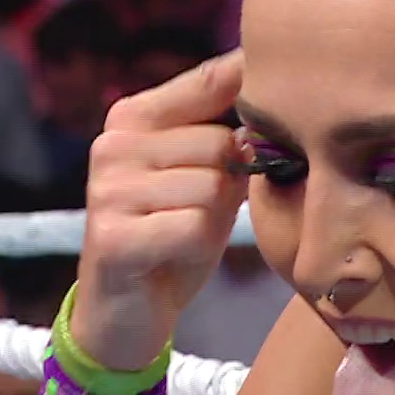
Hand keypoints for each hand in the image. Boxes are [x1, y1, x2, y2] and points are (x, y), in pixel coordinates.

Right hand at [72, 50, 249, 370]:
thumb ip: (230, 137)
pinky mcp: (112, 236)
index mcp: (133, 117)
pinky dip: (198, 247)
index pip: (210, 80)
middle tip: (203, 213)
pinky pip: (193, 227)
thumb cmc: (174, 236)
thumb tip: (278, 99)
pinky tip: (173, 256)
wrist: (125, 313)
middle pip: (219, 143)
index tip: (286, 93)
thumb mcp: (206, 179)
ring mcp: (108, 190)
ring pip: (211, 186)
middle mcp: (113, 144)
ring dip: (214, 220)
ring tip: (184, 235)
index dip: (254, 89)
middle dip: (230, 183)